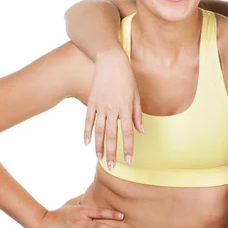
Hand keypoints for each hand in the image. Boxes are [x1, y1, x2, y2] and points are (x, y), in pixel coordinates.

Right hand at [32, 196, 126, 227]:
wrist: (44, 224)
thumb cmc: (60, 213)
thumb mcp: (72, 203)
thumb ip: (84, 200)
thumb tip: (94, 190)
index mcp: (82, 211)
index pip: (100, 212)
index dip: (111, 214)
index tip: (122, 216)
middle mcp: (81, 222)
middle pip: (100, 226)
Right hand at [84, 50, 142, 168]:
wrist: (110, 60)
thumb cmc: (126, 77)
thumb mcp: (136, 95)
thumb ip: (137, 114)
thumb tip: (141, 131)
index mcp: (125, 108)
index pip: (128, 133)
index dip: (128, 147)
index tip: (128, 160)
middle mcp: (112, 109)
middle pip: (111, 135)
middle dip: (112, 152)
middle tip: (111, 166)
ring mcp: (100, 105)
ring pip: (99, 130)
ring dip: (99, 146)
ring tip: (99, 158)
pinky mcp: (91, 101)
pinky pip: (88, 120)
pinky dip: (87, 132)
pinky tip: (87, 143)